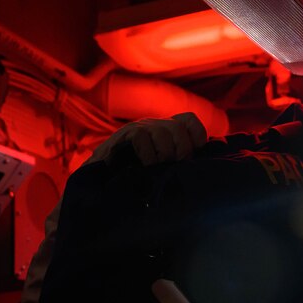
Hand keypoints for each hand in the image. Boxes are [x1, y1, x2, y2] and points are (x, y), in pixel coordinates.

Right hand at [86, 112, 206, 166]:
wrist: (99, 181)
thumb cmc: (134, 178)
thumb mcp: (161, 170)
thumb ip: (178, 165)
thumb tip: (202, 167)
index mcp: (166, 131)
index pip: (189, 120)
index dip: (197, 137)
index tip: (194, 156)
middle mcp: (154, 125)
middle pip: (179, 127)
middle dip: (182, 150)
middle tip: (175, 168)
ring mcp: (139, 128)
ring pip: (163, 131)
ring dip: (165, 154)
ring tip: (158, 170)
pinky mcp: (124, 136)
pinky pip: (142, 137)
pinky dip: (148, 155)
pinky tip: (145, 168)